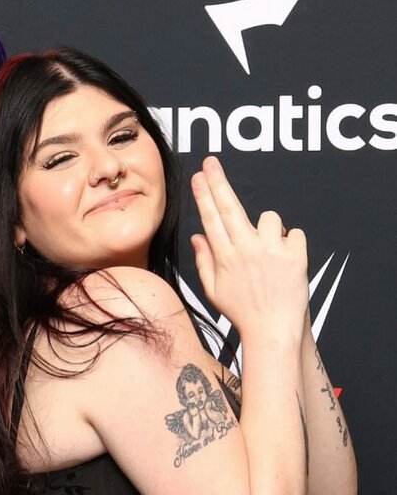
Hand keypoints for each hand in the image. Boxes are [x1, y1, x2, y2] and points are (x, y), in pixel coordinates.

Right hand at [190, 156, 307, 339]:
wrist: (273, 331)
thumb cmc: (244, 313)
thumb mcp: (214, 292)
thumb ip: (205, 261)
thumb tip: (198, 237)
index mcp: (225, 259)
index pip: (211, 219)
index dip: (204, 195)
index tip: (198, 177)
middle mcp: (246, 251)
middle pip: (230, 208)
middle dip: (218, 183)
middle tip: (211, 163)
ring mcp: (271, 252)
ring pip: (271, 218)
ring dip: (270, 229)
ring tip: (270, 253)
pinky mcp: (295, 256)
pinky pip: (296, 234)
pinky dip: (292, 245)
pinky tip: (286, 264)